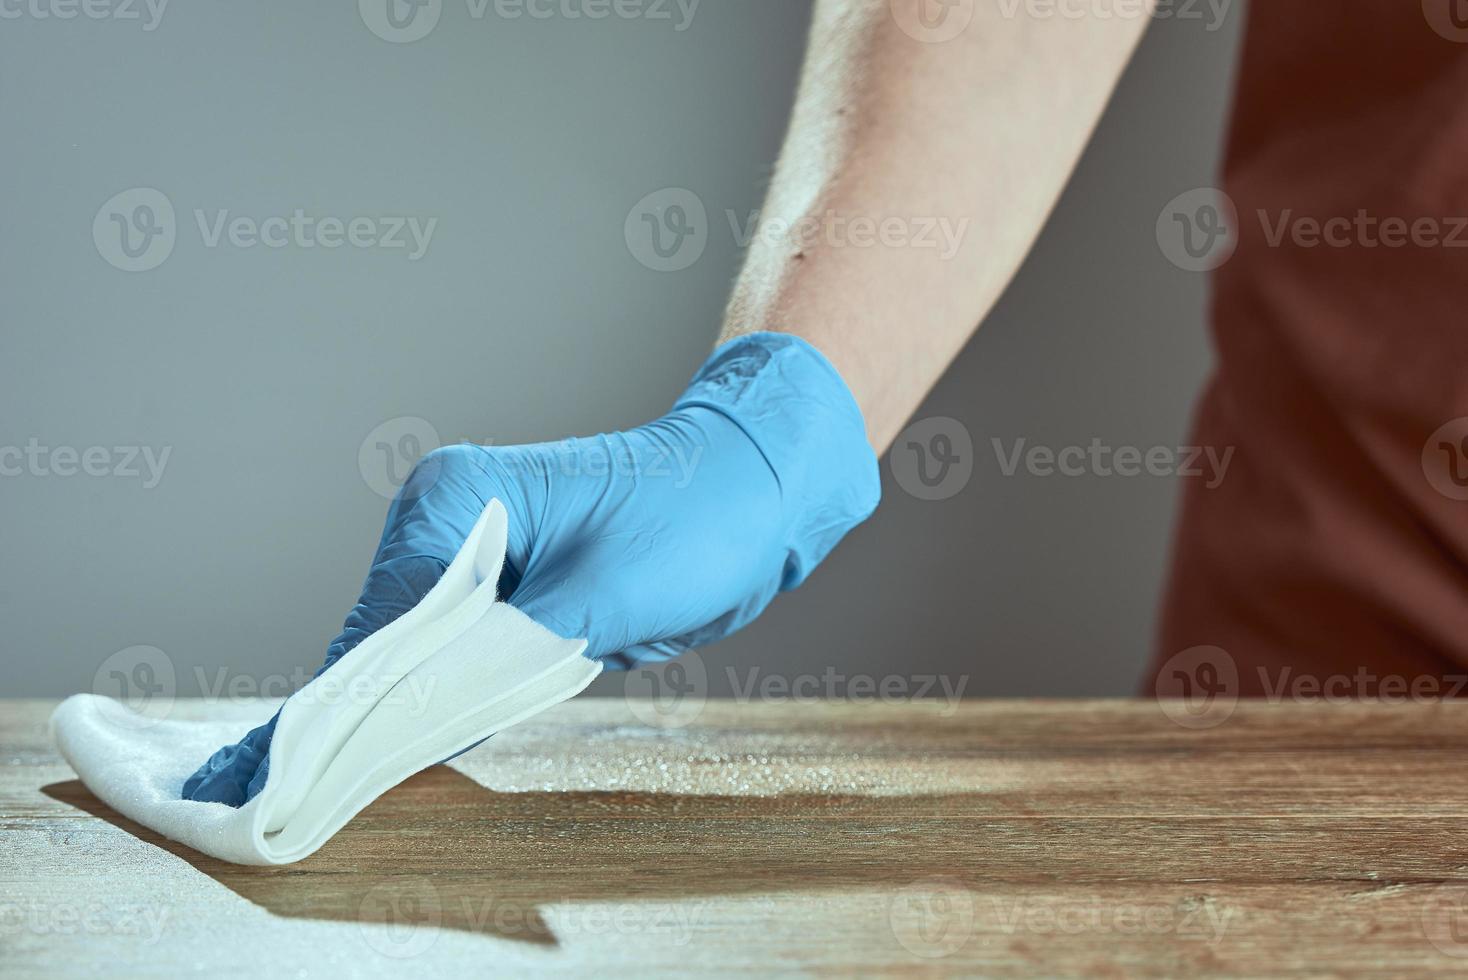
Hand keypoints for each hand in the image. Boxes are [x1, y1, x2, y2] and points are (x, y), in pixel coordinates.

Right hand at [182, 332, 879, 804]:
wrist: (755, 492)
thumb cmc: (695, 521)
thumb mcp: (603, 600)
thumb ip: (508, 657)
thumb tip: (421, 715)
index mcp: (457, 500)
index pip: (381, 619)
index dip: (351, 701)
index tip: (307, 769)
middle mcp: (447, 519)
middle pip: (381, 636)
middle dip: (358, 711)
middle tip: (303, 787)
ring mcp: (472, 553)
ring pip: (409, 649)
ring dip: (389, 709)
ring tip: (330, 778)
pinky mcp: (504, 587)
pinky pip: (451, 651)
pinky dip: (434, 697)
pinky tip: (399, 746)